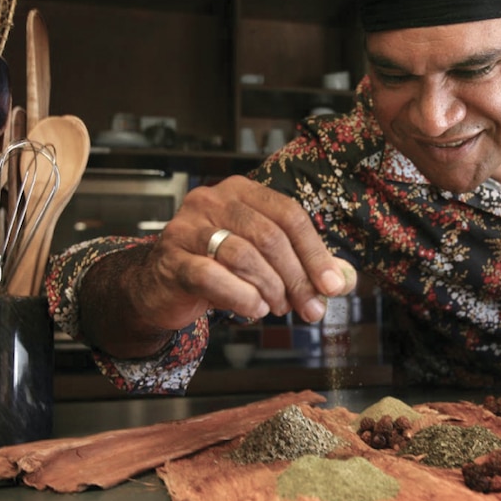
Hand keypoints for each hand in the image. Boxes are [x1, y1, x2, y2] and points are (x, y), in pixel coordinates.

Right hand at [129, 176, 356, 331]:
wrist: (159, 287)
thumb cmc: (217, 267)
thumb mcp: (262, 260)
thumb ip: (301, 264)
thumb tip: (341, 281)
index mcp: (241, 191)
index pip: (289, 215)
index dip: (315, 252)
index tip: (332, 286)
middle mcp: (212, 200)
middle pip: (269, 236)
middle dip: (297, 277)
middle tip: (311, 308)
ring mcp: (187, 228)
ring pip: (244, 256)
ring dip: (271, 289)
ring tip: (279, 308)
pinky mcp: (171, 259)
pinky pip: (213, 277)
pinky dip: (242, 297)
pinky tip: (253, 309)